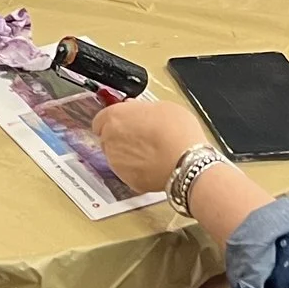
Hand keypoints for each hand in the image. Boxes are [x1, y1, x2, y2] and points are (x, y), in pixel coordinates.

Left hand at [94, 96, 214, 196]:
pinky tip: (153, 165)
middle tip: (141, 136)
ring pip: (117, 157)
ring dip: (128, 154)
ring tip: (151, 152)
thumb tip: (136, 109)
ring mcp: (116, 162)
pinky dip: (137, 170)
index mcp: (115, 117)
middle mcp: (110, 140)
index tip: (124, 121)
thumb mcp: (162, 106)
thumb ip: (140, 108)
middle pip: (107, 138)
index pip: (101, 118)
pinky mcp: (127, 180)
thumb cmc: (177, 133)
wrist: (188, 164)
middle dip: (120, 137)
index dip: (113, 120)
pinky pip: (128, 173)